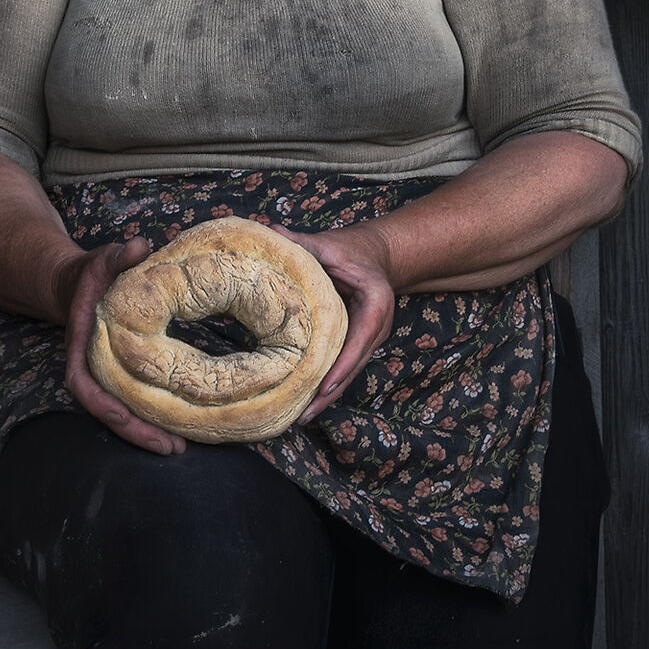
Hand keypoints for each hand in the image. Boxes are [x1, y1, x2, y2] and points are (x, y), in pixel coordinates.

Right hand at [56, 239, 186, 455]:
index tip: (123, 416)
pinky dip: (154, 418)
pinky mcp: (124, 377)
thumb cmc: (94, 273)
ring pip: (123, 412)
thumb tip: (139, 246)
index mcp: (83, 343)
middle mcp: (93, 366)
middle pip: (108, 409)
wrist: (81, 286)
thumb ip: (119, 254)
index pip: (82, 380)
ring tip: (180, 449)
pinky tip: (181, 430)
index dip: (100, 402)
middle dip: (136, 432)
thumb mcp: (104, 259)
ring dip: (147, 433)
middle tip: (172, 448)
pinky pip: (137, 402)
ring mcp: (108, 375)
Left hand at [272, 222, 397, 423]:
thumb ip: (303, 242)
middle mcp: (376, 328)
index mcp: (375, 306)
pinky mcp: (357, 343)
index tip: (323, 385)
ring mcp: (368, 339)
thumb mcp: (330, 244)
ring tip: (301, 417)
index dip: (342, 365)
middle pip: (353, 366)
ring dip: (327, 395)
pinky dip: (326, 383)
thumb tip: (272, 231)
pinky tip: (306, 400)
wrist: (376, 253)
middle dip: (330, 393)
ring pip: (348, 372)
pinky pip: (342, 366)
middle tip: (303, 415)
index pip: (360, 340)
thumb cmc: (352, 249)